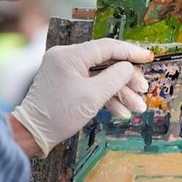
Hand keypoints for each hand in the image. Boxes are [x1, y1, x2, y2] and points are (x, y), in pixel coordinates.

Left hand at [11, 38, 152, 155]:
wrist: (33, 134)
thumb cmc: (59, 114)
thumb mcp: (93, 96)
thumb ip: (115, 78)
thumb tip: (128, 67)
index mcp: (70, 55)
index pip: (107, 46)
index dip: (130, 51)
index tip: (148, 57)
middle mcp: (67, 58)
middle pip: (106, 62)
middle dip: (126, 79)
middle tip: (143, 90)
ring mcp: (67, 71)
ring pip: (101, 76)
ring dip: (120, 92)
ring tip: (137, 107)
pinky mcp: (67, 84)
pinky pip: (91, 85)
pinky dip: (106, 97)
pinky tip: (122, 112)